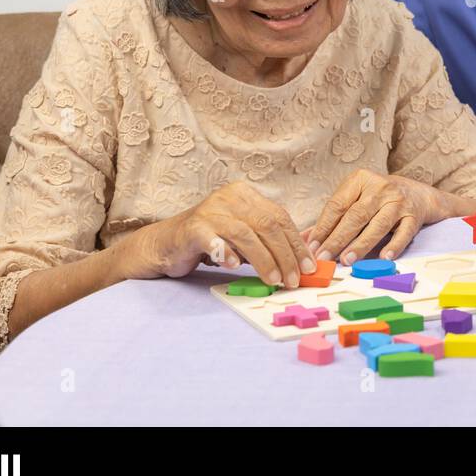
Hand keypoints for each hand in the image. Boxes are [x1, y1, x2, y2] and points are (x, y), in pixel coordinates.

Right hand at [120, 181, 315, 287]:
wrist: (166, 243)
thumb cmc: (211, 241)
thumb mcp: (244, 237)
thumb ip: (268, 242)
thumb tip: (303, 262)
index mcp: (245, 195)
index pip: (280, 217)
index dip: (297, 244)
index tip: (309, 267)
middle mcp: (229, 197)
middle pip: (267, 224)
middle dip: (286, 255)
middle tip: (294, 280)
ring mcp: (210, 210)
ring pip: (246, 234)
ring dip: (264, 260)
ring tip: (274, 280)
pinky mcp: (192, 227)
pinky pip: (215, 240)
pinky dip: (228, 253)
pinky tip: (235, 267)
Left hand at [302, 169, 447, 264]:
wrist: (418, 194)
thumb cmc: (379, 198)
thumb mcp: (355, 200)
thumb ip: (331, 219)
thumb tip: (304, 240)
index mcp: (361, 179)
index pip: (337, 204)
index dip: (323, 227)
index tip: (312, 247)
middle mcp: (380, 188)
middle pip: (355, 215)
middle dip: (337, 238)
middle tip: (324, 257)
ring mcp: (398, 202)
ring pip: (377, 225)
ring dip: (361, 244)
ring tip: (347, 260)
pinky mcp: (414, 216)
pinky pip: (403, 233)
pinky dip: (393, 246)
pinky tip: (383, 257)